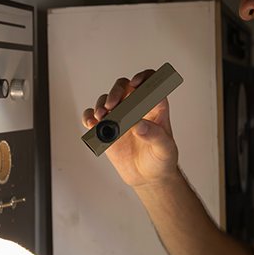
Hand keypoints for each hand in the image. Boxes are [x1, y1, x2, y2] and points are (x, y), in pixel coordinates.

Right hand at [82, 69, 178, 187]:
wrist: (147, 177)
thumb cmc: (161, 160)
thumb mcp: (164, 149)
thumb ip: (154, 136)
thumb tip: (139, 125)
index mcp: (154, 107)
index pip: (151, 83)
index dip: (144, 77)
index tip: (135, 84)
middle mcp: (135, 108)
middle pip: (123, 87)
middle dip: (116, 92)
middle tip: (112, 106)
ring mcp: (120, 117)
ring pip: (107, 99)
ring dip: (101, 104)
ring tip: (101, 117)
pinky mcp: (106, 128)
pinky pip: (93, 116)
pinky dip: (89, 116)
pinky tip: (91, 123)